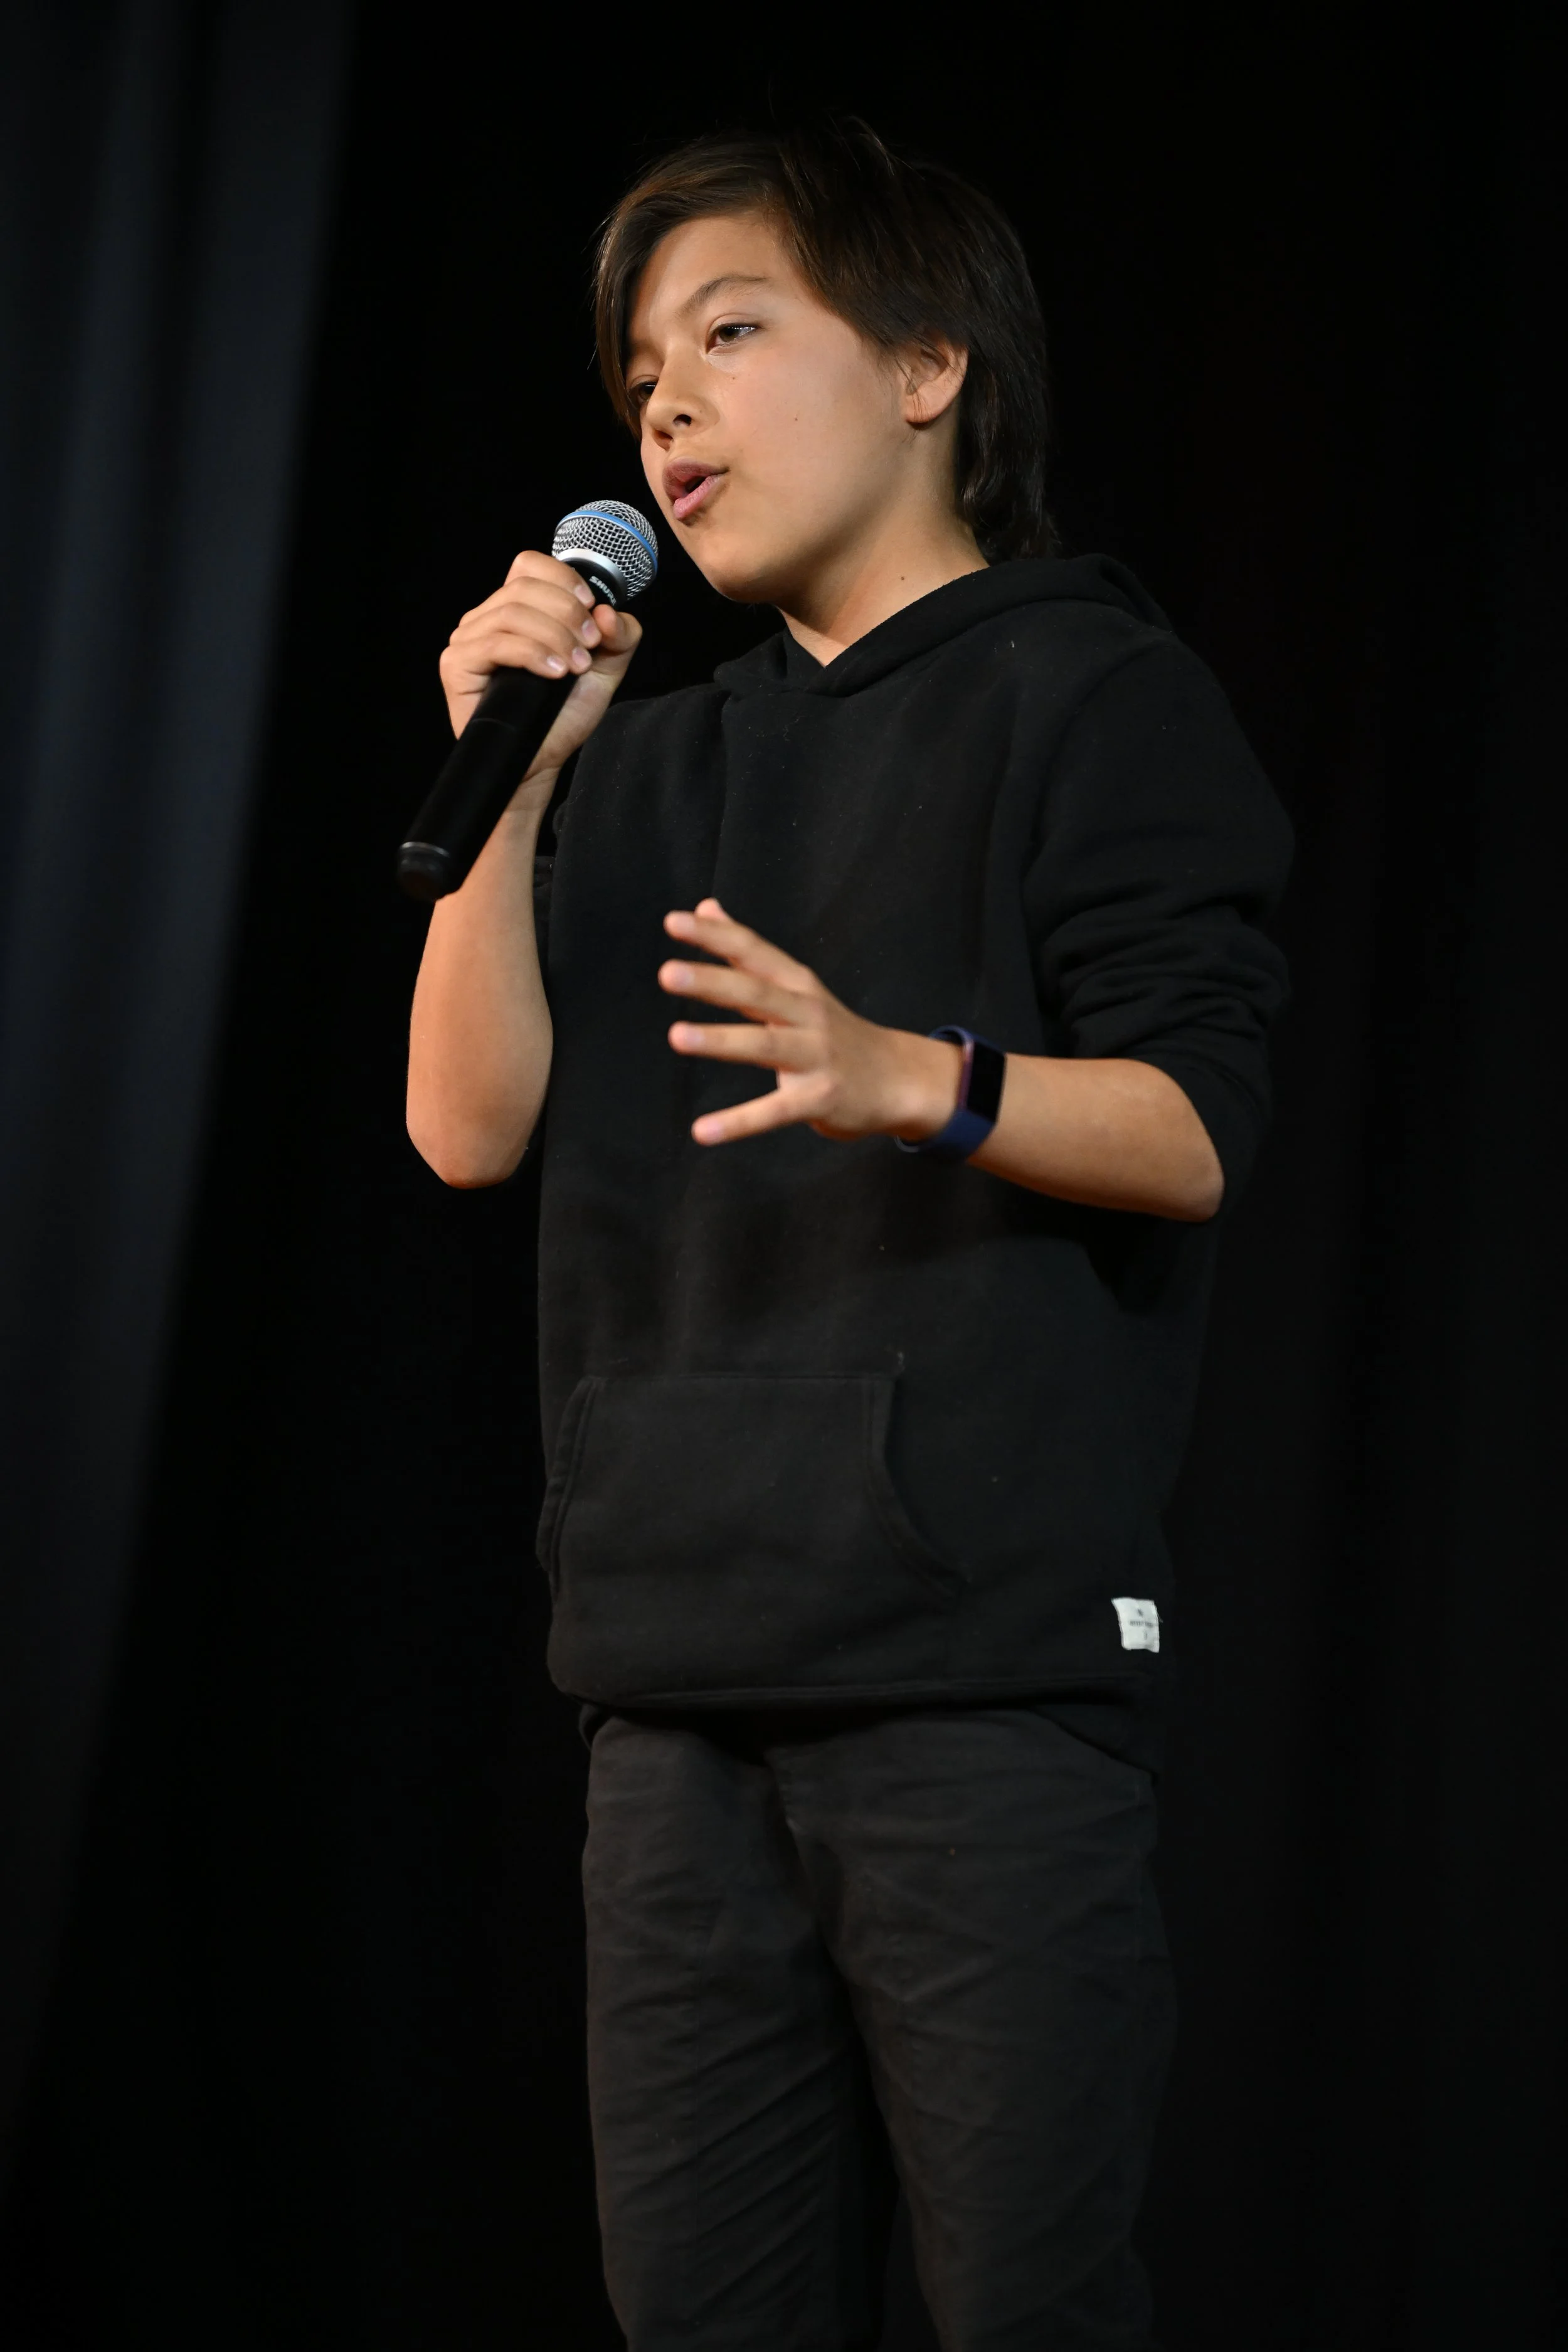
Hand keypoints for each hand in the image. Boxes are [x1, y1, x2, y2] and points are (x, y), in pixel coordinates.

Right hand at [438, 549, 641, 801]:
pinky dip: (532, 654)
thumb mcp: (605, 669)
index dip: (563, 579)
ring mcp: (468, 639)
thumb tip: (607, 612)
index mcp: (516, 608)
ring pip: (512, 613)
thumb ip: (620, 637)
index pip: (529, 565)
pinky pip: (495, 644)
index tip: (591, 610)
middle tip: (589, 648)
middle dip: (567, 614)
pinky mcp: (457, 664)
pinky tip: (554, 673)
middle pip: (524, 587)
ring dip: (554, 637)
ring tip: (575, 667)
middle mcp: (487, 617)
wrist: (541, 761)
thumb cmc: (563, 714)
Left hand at [659, 900, 959, 1145]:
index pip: (753, 952)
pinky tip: (701, 1131)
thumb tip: (707, 908)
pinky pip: (774, 1112)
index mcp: (797, 985)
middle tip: (668, 973)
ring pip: (764, 1045)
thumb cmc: (836, 1032)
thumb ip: (749, 953)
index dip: (716, 936)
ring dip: (720, 1040)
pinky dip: (738, 1123)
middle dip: (713, 982)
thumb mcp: (798, 986)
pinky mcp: (819, 1099)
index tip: (674, 922)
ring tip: (676, 1036)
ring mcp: (815, 1056)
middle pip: (757, 993)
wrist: (900, 1078)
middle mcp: (807, 1014)